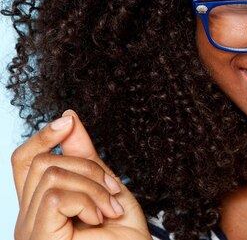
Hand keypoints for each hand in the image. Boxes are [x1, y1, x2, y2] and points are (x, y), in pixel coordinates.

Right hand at [11, 110, 151, 239]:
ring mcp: (30, 231)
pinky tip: (99, 219)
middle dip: (87, 167)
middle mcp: (28, 219)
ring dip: (93, 186)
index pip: (23, 162)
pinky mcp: (38, 239)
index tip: (67, 122)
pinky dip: (86, 199)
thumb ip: (85, 156)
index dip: (41, 136)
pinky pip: (55, 195)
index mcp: (41, 207)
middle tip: (112, 193)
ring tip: (108, 211)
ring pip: (51, 175)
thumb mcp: (107, 186)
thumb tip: (69, 118)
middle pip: (42, 162)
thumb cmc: (124, 235)